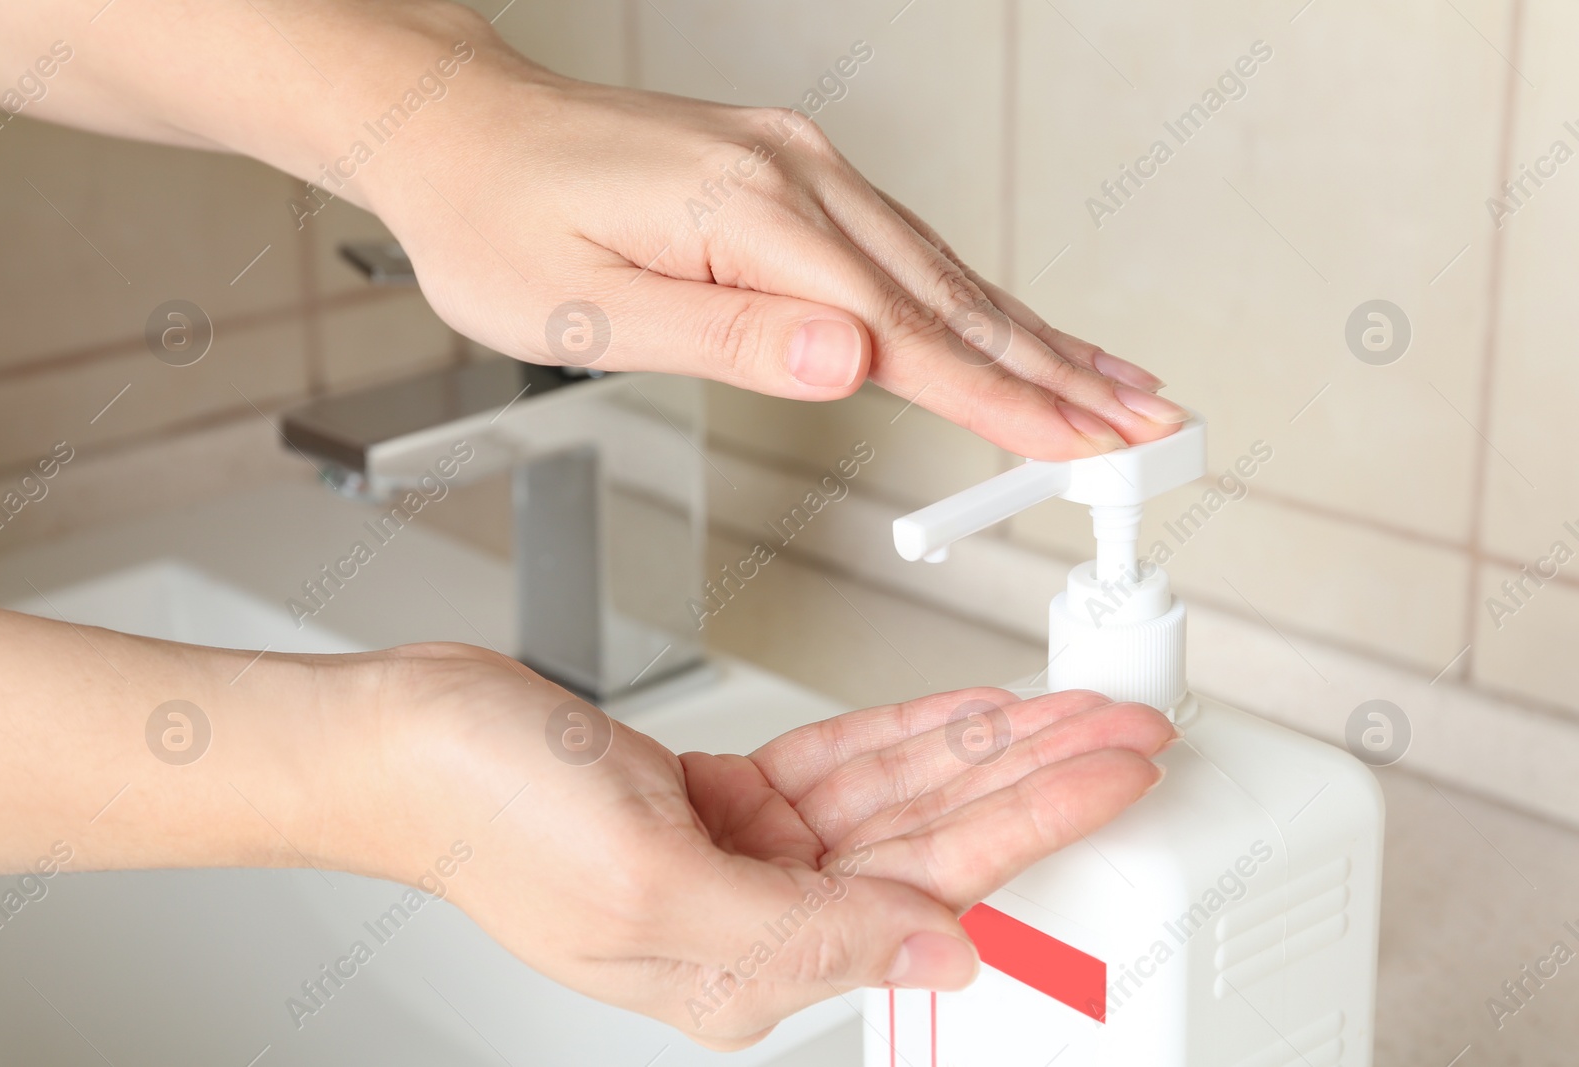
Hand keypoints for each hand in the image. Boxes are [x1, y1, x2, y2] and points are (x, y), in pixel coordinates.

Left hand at [367, 13, 1187, 459]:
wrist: (457, 129)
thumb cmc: (496, 224)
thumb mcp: (586, 313)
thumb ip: (728, 341)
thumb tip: (850, 365)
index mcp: (750, 218)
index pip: (907, 336)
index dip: (1004, 402)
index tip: (1085, 445)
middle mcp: (797, 178)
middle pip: (954, 297)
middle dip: (1058, 370)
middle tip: (1149, 421)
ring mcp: (801, 167)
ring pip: (942, 270)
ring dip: (1033, 335)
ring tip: (1110, 383)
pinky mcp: (790, 172)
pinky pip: (903, 247)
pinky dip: (970, 298)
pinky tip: (1005, 324)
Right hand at [372, 643, 1175, 1047]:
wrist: (406, 740)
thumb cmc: (488, 814)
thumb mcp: (651, 889)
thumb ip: (808, 936)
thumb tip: (942, 956)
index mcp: (748, 969)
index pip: (934, 893)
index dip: (1038, 823)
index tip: (1114, 774)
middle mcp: (760, 921)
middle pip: (935, 842)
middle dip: (1034, 778)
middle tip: (1123, 730)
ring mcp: (746, 859)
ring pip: (898, 797)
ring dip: (982, 746)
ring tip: (1068, 708)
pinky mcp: (727, 801)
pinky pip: (842, 765)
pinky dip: (905, 732)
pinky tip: (965, 711)